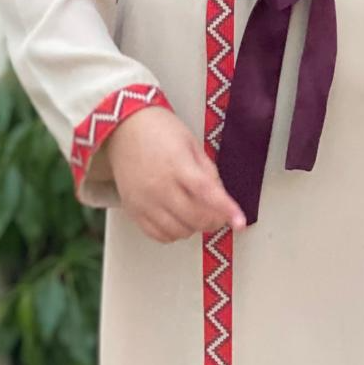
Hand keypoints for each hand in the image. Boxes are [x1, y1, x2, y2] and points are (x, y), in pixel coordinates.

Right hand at [98, 106, 247, 241]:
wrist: (123, 129)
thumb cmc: (160, 131)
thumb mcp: (191, 144)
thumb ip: (208, 173)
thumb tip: (222, 200)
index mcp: (177, 165)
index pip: (207, 193)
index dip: (226, 210)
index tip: (240, 222)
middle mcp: (159, 186)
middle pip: (195, 218)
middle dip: (214, 220)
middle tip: (220, 214)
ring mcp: (144, 201)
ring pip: (179, 231)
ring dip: (195, 227)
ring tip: (197, 213)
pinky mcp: (133, 210)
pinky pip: (158, 235)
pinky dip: (174, 233)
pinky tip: (179, 220)